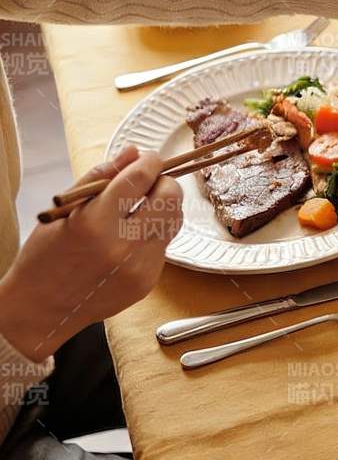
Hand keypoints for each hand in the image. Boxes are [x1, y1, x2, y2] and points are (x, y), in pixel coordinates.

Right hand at [0, 147, 180, 360]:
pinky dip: (153, 235)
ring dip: (163, 208)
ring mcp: (139, 266)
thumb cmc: (45, 255)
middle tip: (147, 184)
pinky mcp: (148, 282)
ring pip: (174, 221)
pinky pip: (164, 246)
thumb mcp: (63, 210)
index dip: (150, 161)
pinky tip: (130, 240)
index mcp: (95, 222)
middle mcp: (123, 245)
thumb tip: (133, 151)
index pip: (140, 178)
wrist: (40, 308)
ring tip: (140, 210)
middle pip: (170, 197)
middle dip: (163, 183)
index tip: (149, 158)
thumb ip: (100, 177)